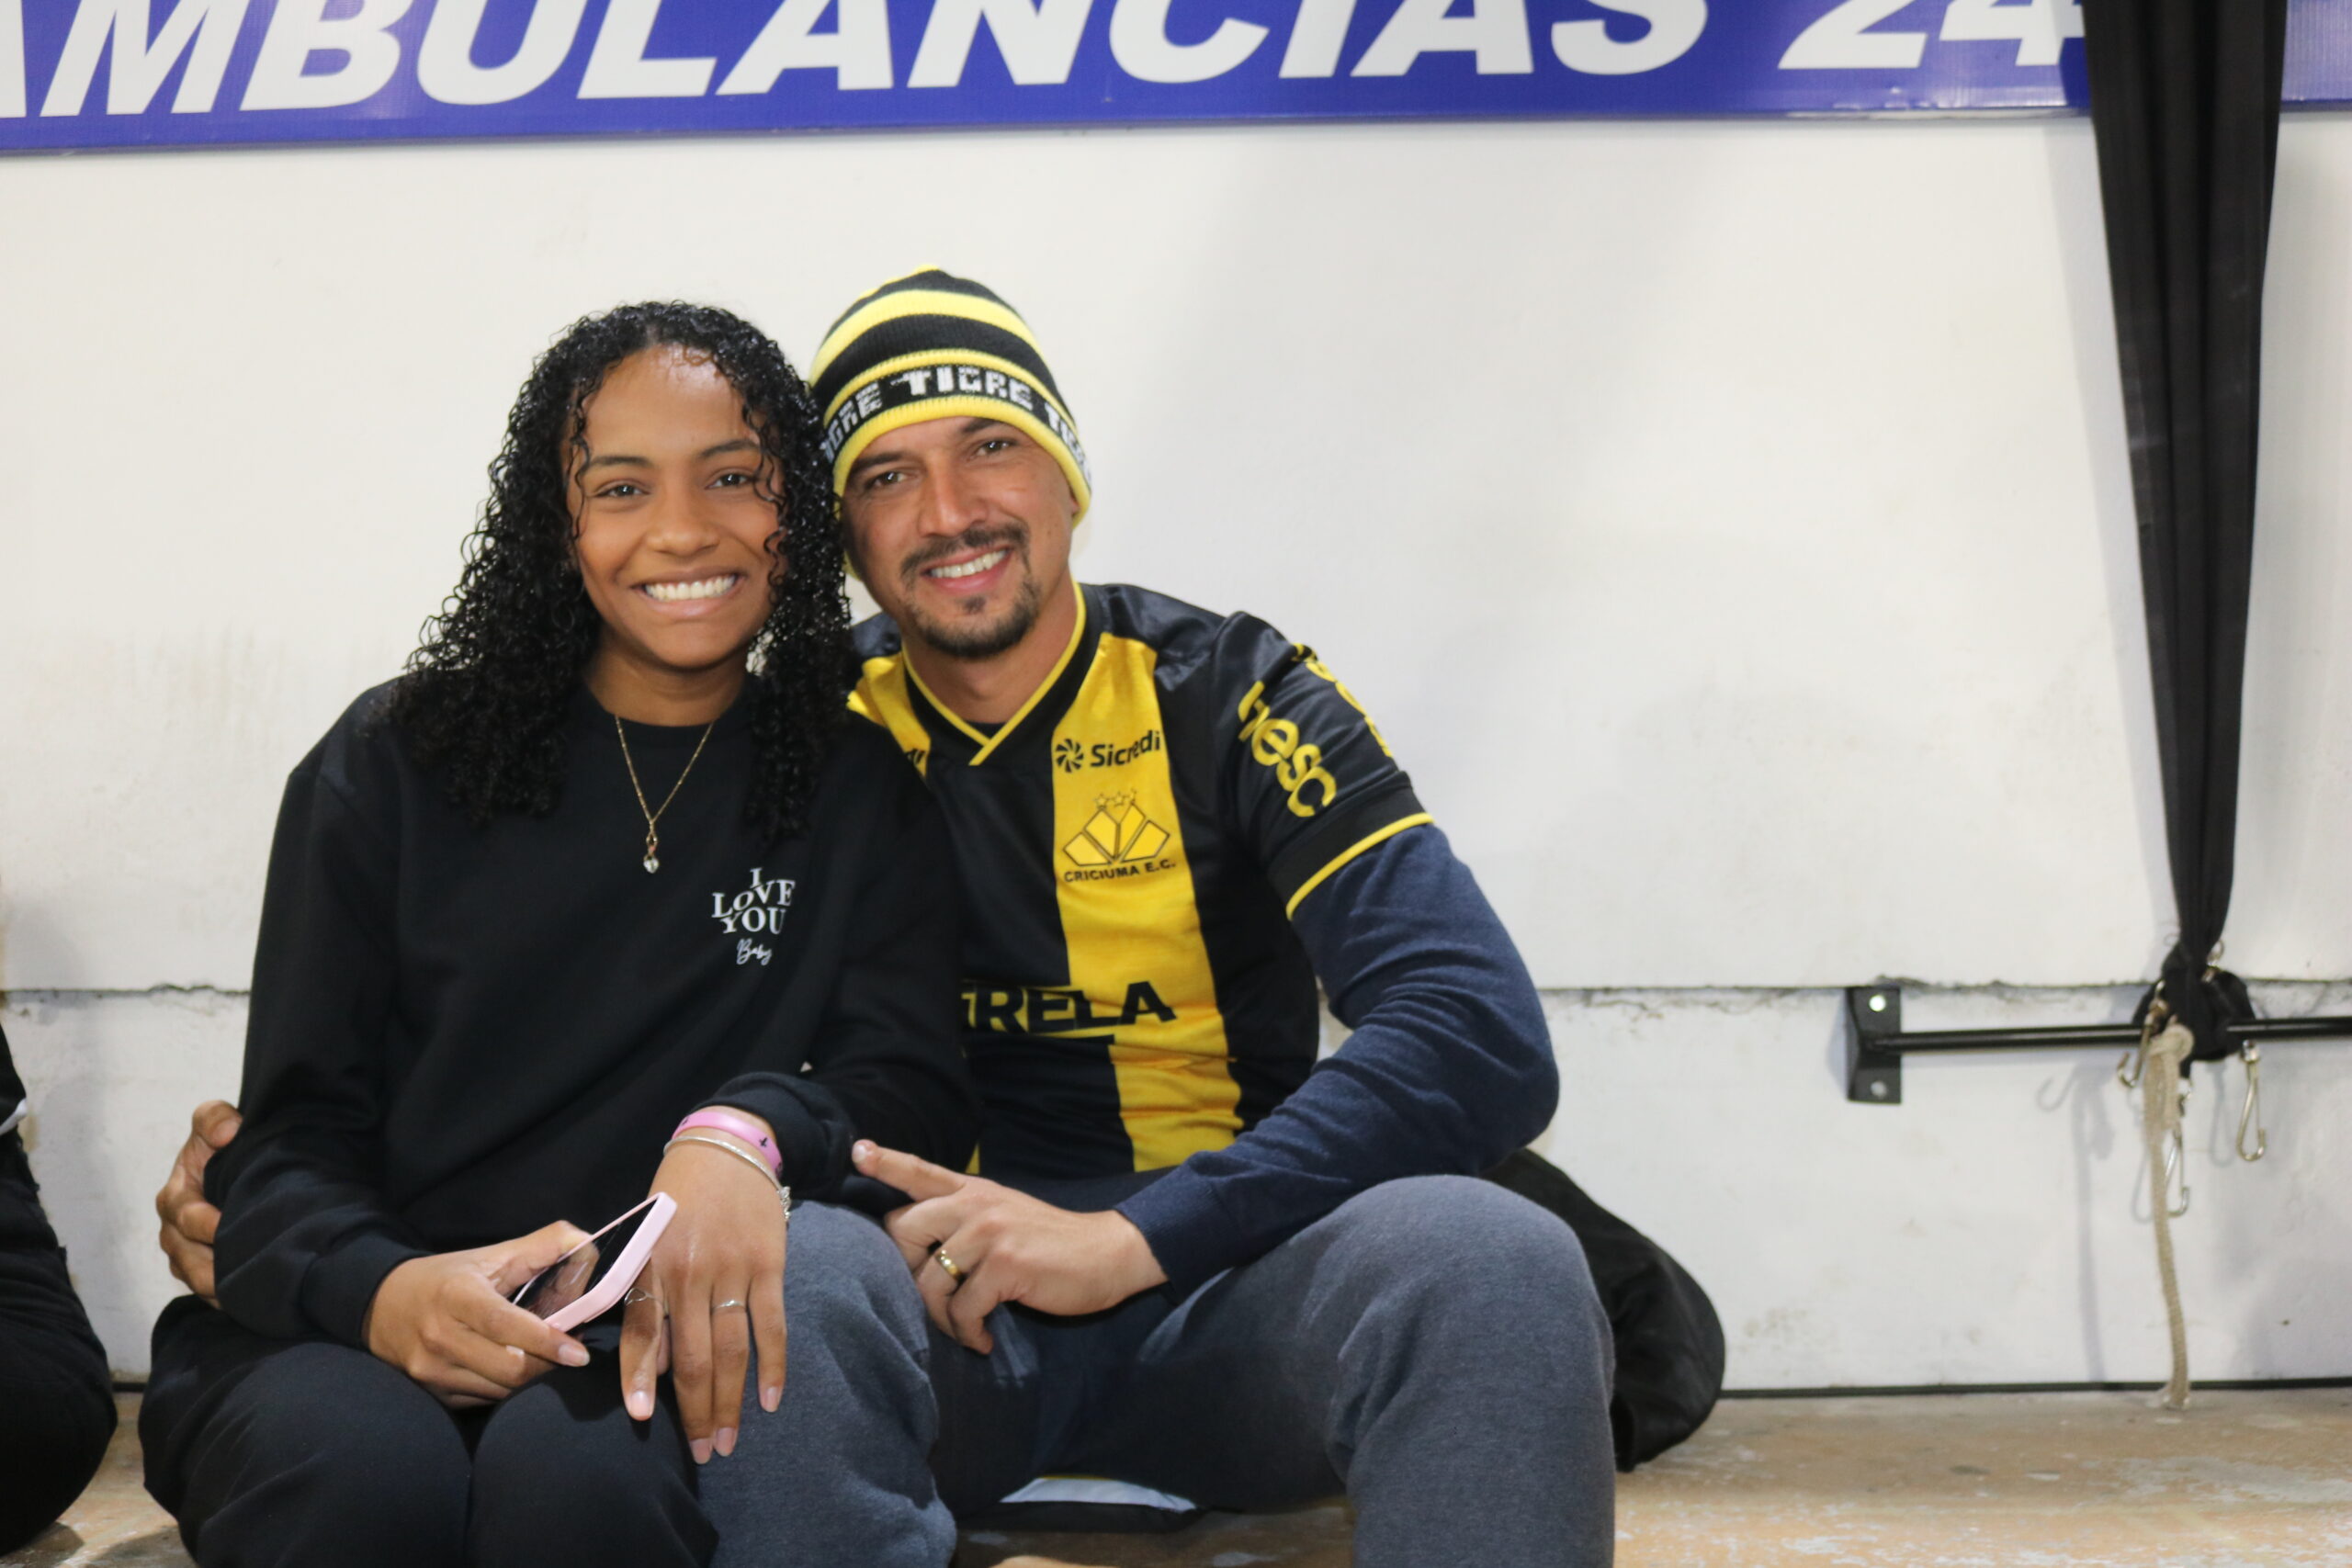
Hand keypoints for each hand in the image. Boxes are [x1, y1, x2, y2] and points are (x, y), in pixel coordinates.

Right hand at [156, 1100, 240, 1304]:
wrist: (232, 1164)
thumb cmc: (220, 1143)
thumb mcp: (214, 1120)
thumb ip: (215, 1119)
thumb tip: (227, 1133)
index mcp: (175, 1197)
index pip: (185, 1218)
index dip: (206, 1225)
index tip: (228, 1227)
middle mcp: (173, 1231)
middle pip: (189, 1259)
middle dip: (215, 1266)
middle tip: (246, 1270)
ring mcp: (184, 1255)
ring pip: (197, 1281)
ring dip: (220, 1288)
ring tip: (249, 1292)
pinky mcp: (199, 1272)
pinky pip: (208, 1294)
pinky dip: (226, 1299)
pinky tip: (249, 1300)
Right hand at [365, 1223, 593, 1407]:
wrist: (381, 1306)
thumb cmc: (447, 1278)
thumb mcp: (490, 1255)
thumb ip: (542, 1246)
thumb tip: (588, 1242)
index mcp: (456, 1297)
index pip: (503, 1324)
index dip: (545, 1341)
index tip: (579, 1353)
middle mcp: (439, 1337)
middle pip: (507, 1369)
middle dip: (546, 1365)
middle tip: (570, 1354)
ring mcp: (431, 1371)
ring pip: (499, 1390)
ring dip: (530, 1380)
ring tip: (545, 1358)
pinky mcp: (433, 1394)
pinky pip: (484, 1400)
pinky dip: (507, 1389)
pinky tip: (515, 1369)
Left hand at [622, 1123, 788, 1463]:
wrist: (728, 1146)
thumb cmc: (677, 1196)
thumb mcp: (645, 1236)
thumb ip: (645, 1295)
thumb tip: (654, 1364)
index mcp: (650, 1264)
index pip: (642, 1333)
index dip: (641, 1378)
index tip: (642, 1419)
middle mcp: (689, 1271)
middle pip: (693, 1356)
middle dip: (696, 1411)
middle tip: (701, 1453)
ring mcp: (732, 1268)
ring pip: (731, 1350)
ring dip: (731, 1401)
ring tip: (728, 1440)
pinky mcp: (768, 1263)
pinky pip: (772, 1325)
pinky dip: (773, 1365)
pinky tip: (772, 1399)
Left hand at [853, 1140, 1166, 1354]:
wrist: (1108, 1254)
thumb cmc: (1051, 1243)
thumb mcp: (1005, 1215)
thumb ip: (965, 1219)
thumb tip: (919, 1250)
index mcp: (974, 1189)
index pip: (921, 1170)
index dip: (887, 1162)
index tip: (858, 1151)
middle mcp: (975, 1203)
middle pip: (903, 1229)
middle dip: (902, 1272)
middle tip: (929, 1297)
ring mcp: (989, 1231)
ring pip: (928, 1280)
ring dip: (941, 1317)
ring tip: (964, 1330)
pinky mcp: (1005, 1264)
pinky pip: (962, 1308)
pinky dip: (968, 1333)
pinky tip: (984, 1340)